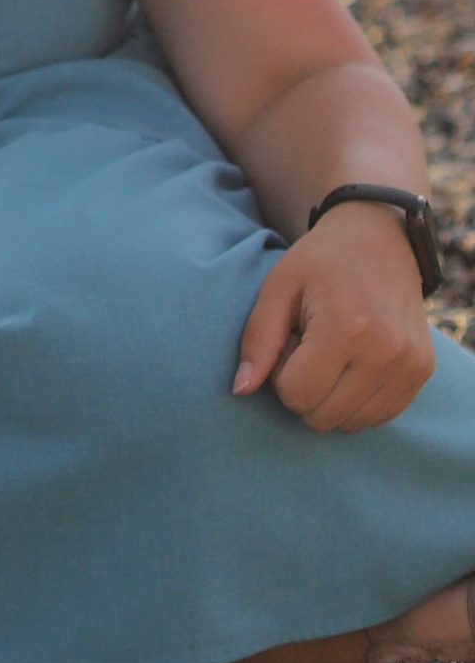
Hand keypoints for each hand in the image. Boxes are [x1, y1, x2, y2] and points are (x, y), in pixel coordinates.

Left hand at [234, 200, 436, 428]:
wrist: (380, 239)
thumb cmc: (321, 261)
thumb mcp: (278, 286)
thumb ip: (257, 339)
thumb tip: (240, 390)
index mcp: (346, 327)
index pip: (297, 395)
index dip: (280, 374)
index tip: (288, 341)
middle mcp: (386, 352)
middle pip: (323, 416)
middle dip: (304, 388)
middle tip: (307, 346)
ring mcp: (410, 366)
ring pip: (351, 424)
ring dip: (331, 397)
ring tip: (331, 353)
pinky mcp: (422, 373)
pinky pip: (379, 417)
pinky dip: (357, 400)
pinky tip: (353, 362)